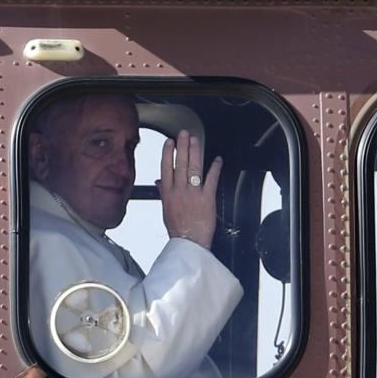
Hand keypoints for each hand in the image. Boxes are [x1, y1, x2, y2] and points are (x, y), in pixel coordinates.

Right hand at [156, 130, 221, 248]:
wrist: (189, 242)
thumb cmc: (178, 229)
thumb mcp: (166, 210)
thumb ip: (164, 193)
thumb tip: (159, 182)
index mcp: (168, 193)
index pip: (166, 168)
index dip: (168, 153)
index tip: (170, 142)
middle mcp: (179, 191)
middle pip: (180, 164)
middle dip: (182, 147)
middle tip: (184, 134)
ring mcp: (193, 194)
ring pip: (193, 168)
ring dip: (195, 152)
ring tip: (195, 141)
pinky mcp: (207, 198)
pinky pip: (211, 180)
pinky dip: (215, 168)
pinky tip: (217, 160)